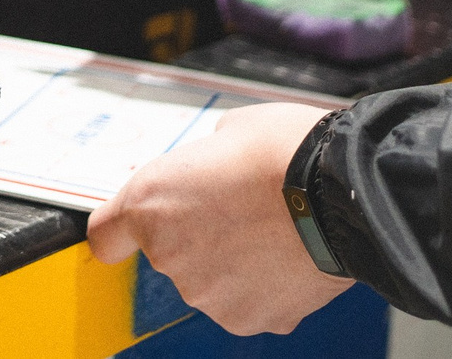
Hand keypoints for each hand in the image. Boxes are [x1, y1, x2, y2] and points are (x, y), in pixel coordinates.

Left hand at [88, 103, 348, 336]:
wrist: (346, 192)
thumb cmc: (286, 150)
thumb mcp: (226, 132)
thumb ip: (200, 165)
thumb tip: (209, 175)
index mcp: (150, 204)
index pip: (105, 237)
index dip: (122, 231)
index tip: (131, 229)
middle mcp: (170, 256)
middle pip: (170, 254)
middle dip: (198, 233)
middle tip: (239, 205)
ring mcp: (210, 295)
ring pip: (212, 280)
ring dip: (233, 261)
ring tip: (272, 228)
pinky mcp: (251, 319)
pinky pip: (249, 301)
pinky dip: (265, 285)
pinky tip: (288, 254)